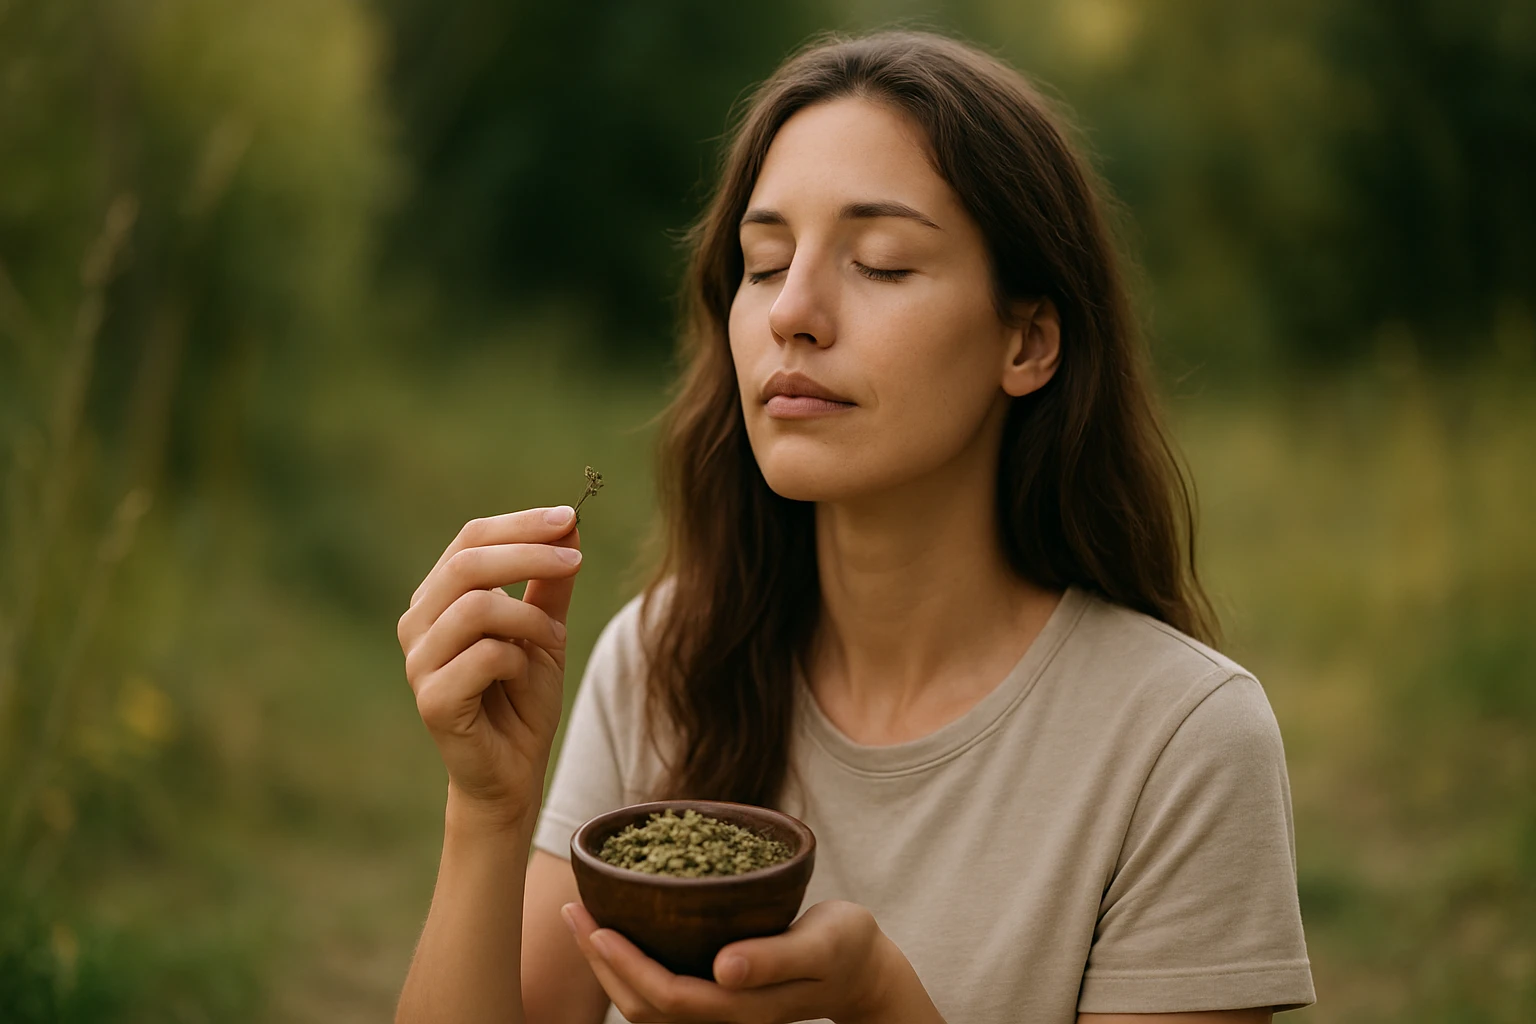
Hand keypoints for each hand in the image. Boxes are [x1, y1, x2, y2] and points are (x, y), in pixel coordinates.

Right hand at [396, 506, 582, 829]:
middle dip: (528, 554)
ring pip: (476, 607)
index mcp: (439, 598)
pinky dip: (520, 657)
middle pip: (468, 563)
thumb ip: (551, 583)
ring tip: (554, 639)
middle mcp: (418, 624)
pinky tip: (529, 674)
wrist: (514, 771)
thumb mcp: (546, 630)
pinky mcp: (433, 699)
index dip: (521, 524)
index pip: (471, 539)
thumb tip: (570, 525)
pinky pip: (484, 655)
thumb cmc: (523, 699)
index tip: (570, 517)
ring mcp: (419, 662)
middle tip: (575, 560)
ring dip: (530, 617)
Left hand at [562, 899, 939, 1023]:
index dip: (625, 966)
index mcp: (742, 1007)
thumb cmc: (848, 947)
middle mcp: (723, 1015)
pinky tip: (619, 930)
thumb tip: (722, 966)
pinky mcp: (718, 994)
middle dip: (601, 963)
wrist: (864, 970)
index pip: (667, 998)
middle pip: (644, 1006)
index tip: (596, 924)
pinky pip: (660, 990)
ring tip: (582, 918)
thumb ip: (775, 958)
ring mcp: (719, 1010)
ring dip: (607, 965)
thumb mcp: (823, 944)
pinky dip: (629, 963)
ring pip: (645, 1004)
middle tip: (571, 912)